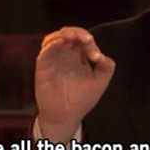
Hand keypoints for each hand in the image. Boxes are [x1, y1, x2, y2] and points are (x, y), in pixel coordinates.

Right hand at [35, 27, 114, 143]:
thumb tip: (102, 56)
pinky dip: (51, 44)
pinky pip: (45, 52)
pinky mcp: (43, 66)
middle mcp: (65, 54)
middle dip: (77, 33)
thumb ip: (106, 68)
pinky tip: (59, 43)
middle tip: (85, 40)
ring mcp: (53, 59)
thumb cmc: (82, 100)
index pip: (83, 40)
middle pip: (68, 33)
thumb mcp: (99, 83)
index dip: (90, 43)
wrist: (66, 117)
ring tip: (71, 38)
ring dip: (63, 34)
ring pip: (54, 38)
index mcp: (79, 56)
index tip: (96, 57)